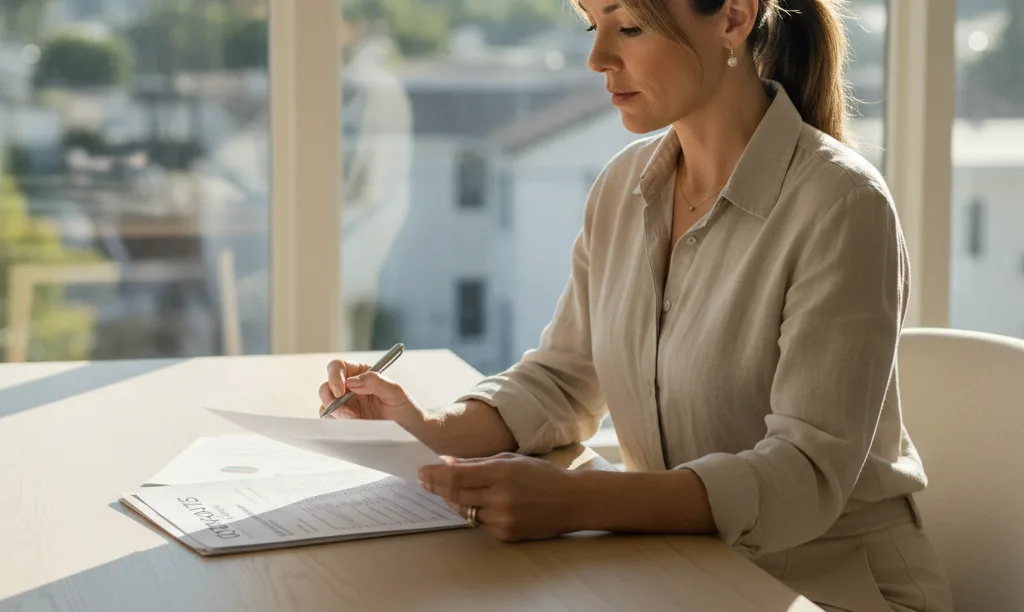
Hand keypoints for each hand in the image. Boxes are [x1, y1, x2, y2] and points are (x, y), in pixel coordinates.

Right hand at [317, 359, 422, 427]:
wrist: (410, 432)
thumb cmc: (405, 409)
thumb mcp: (395, 392)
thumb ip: (375, 381)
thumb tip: (352, 382)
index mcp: (361, 374)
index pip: (338, 367)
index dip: (335, 376)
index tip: (341, 390)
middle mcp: (349, 388)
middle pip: (325, 387)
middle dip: (331, 399)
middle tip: (347, 412)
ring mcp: (345, 406)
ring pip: (325, 405)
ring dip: (336, 413)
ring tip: (355, 420)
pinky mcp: (344, 422)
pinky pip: (330, 421)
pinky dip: (336, 424)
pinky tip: (353, 426)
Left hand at [418, 453, 581, 541]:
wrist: (572, 501)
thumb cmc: (541, 475)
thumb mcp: (510, 459)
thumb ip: (478, 463)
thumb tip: (447, 462)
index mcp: (501, 473)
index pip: (456, 476)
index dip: (435, 475)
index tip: (421, 472)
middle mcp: (500, 497)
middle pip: (455, 494)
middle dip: (437, 487)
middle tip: (425, 480)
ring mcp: (503, 518)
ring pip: (465, 511)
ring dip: (453, 500)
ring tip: (449, 490)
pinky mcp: (506, 534)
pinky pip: (479, 523)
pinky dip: (473, 512)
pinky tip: (476, 503)